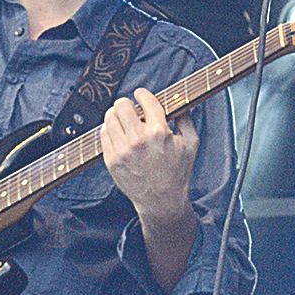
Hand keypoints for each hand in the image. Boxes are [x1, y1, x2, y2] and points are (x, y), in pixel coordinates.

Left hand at [100, 88, 197, 218]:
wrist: (161, 200)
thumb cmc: (178, 172)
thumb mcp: (191, 144)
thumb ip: (185, 119)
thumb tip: (181, 102)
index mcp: (159, 132)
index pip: (145, 100)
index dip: (142, 94)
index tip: (140, 94)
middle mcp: (138, 140)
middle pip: (121, 105)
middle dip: (127, 103)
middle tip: (130, 108)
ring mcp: (122, 151)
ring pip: (109, 117)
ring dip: (116, 115)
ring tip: (122, 119)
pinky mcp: (112, 160)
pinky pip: (103, 134)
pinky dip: (109, 130)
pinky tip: (118, 133)